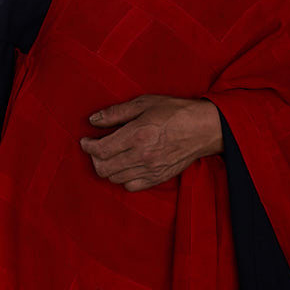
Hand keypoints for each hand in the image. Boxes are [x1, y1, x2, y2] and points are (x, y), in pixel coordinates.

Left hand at [78, 95, 223, 191]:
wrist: (204, 129)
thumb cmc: (174, 112)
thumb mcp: (143, 103)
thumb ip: (116, 113)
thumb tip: (93, 120)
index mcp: (136, 136)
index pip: (101, 151)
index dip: (87, 146)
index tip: (85, 140)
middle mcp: (142, 156)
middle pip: (104, 168)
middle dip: (94, 158)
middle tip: (95, 147)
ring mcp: (151, 170)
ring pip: (115, 179)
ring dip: (107, 168)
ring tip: (109, 155)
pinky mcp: (159, 178)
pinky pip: (131, 186)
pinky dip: (123, 178)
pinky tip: (125, 165)